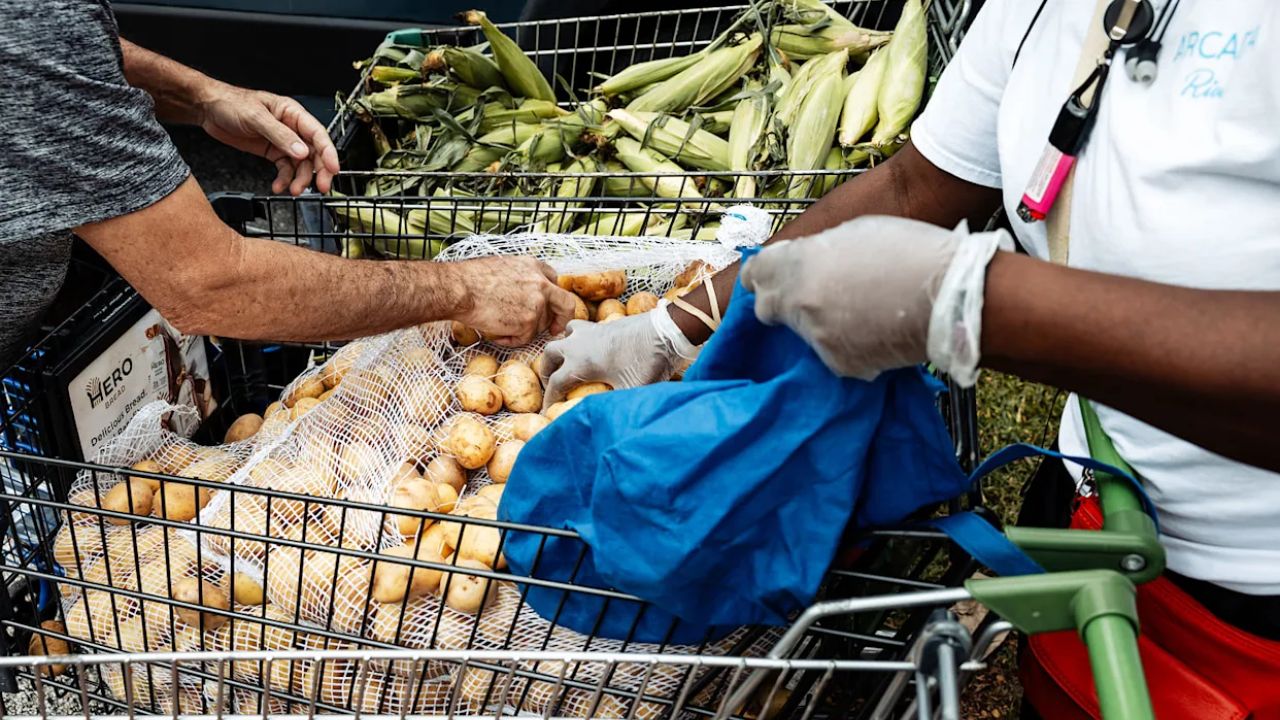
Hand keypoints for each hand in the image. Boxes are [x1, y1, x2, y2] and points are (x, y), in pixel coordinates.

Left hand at [198, 83, 340, 194]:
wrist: (209, 109)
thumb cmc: (231, 103)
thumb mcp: (256, 117)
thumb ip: (280, 135)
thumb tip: (302, 151)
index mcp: (293, 113)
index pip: (318, 134)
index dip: (329, 153)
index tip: (333, 170)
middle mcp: (292, 128)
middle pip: (315, 152)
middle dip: (319, 171)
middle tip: (320, 187)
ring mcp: (283, 141)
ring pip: (301, 164)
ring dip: (300, 179)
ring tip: (293, 190)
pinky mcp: (272, 151)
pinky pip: (285, 169)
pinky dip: (284, 180)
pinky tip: (278, 186)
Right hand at [449, 257, 577, 346]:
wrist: (460, 289)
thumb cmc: (470, 279)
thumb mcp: (502, 267)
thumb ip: (519, 279)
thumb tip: (521, 294)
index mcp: (533, 266)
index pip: (554, 281)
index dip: (552, 297)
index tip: (551, 308)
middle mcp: (540, 283)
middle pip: (564, 303)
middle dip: (562, 318)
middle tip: (554, 330)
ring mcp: (537, 302)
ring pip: (541, 325)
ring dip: (524, 330)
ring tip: (500, 327)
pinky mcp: (529, 321)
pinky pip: (525, 338)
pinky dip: (512, 340)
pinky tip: (498, 334)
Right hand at [539, 306, 697, 408]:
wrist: (666, 331)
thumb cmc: (647, 362)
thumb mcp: (631, 391)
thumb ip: (616, 407)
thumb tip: (610, 427)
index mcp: (580, 363)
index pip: (555, 383)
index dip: (549, 399)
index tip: (547, 411)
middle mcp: (579, 344)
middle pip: (549, 354)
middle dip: (547, 370)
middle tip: (551, 383)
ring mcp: (592, 330)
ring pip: (564, 334)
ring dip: (561, 347)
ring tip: (567, 360)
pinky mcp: (605, 323)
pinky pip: (582, 328)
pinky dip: (579, 337)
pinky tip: (592, 348)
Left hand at [741, 215, 1007, 383]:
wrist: (950, 295)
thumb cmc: (909, 250)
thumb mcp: (856, 232)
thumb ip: (819, 251)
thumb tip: (808, 263)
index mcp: (799, 263)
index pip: (758, 273)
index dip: (765, 276)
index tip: (770, 278)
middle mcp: (800, 302)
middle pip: (769, 309)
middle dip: (784, 303)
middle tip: (812, 298)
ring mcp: (818, 337)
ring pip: (806, 333)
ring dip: (822, 324)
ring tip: (862, 312)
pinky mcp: (839, 364)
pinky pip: (834, 354)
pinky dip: (849, 346)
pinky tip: (876, 332)